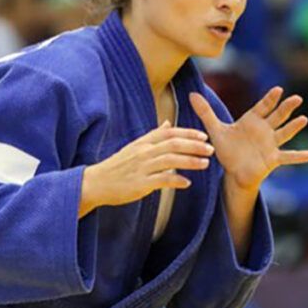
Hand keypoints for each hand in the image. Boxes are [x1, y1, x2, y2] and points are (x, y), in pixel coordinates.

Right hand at [80, 122, 213, 216]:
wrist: (95, 183)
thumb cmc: (118, 165)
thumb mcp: (135, 147)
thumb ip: (153, 135)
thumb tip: (168, 123)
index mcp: (144, 142)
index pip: (170, 133)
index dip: (188, 133)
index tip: (204, 136)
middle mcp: (143, 152)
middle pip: (173, 144)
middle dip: (194, 146)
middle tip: (211, 149)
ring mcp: (141, 167)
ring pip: (170, 160)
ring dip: (190, 161)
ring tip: (205, 164)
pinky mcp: (139, 183)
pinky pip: (161, 180)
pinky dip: (175, 180)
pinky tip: (187, 183)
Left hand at [190, 87, 307, 192]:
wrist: (233, 171)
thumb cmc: (228, 149)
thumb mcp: (215, 130)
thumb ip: (205, 112)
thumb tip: (191, 94)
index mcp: (252, 120)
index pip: (263, 106)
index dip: (270, 99)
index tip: (278, 90)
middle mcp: (265, 130)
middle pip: (278, 116)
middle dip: (287, 107)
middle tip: (297, 98)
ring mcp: (271, 144)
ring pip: (284, 133)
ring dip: (294, 127)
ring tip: (304, 119)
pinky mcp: (273, 159)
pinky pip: (288, 157)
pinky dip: (300, 156)